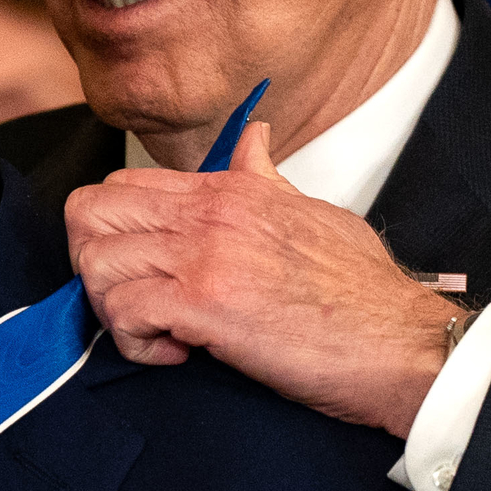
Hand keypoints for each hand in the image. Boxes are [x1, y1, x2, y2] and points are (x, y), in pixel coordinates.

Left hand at [62, 123, 467, 437]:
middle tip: (130, 302)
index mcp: (230, 188)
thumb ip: (266, 178)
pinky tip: (176, 352)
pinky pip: (124, 311)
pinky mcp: (207, 304)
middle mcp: (210, 212)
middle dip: (93, 264)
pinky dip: (135, 341)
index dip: (115, 234)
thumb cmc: (363, 293)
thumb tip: (254, 138)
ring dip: (112, 308)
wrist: (402, 341)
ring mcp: (207, 254)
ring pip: (96, 263)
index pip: (123, 184)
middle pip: (89, 213)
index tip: (146, 272)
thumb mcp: (313, 212)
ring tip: (156, 331)